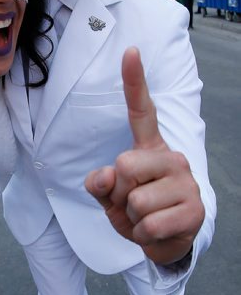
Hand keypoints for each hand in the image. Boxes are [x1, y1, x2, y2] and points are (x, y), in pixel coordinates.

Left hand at [85, 47, 204, 265]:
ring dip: (131, 218)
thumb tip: (102, 178)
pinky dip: (142, 235)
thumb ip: (100, 184)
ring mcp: (186, 183)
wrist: (165, 243)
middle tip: (131, 203)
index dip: (134, 81)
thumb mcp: (110, 197)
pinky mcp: (194, 210)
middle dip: (118, 192)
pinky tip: (155, 232)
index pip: (141, 111)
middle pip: (124, 165)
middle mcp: (172, 158)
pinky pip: (148, 224)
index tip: (130, 51)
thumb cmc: (137, 212)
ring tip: (144, 219)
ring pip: (135, 200)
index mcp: (149, 148)